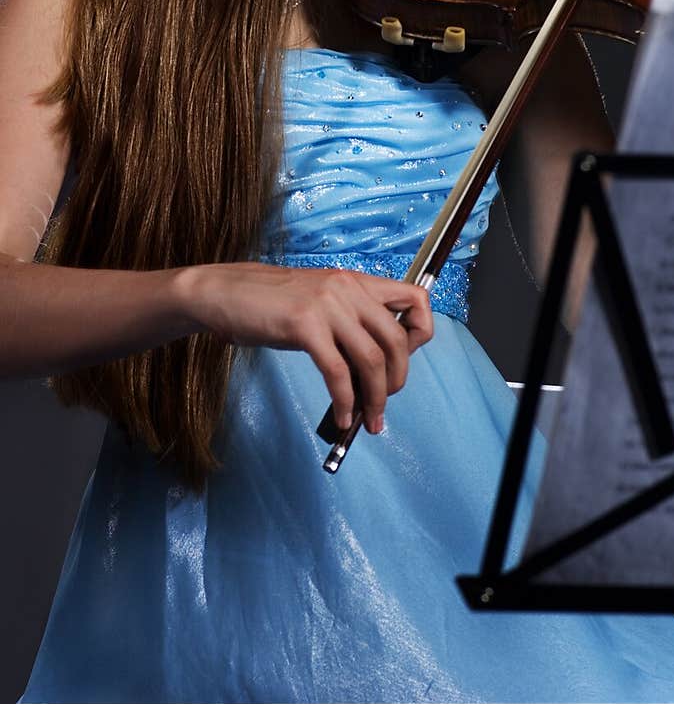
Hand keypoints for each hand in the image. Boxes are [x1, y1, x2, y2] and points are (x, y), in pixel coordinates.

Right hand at [172, 262, 432, 433]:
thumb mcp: (321, 302)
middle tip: (384, 404)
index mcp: (357, 282)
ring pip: (371, 359)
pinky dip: (346, 401)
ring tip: (369, 421)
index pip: (416, 299)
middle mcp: (348, 288)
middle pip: (396, 340)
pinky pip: (338, 372)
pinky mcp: (304, 325)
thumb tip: (378, 365)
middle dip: (397, 380)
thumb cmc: (271, 304)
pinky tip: (342, 416)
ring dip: (375, 398)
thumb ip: (352, 321)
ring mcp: (327, 305)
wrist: (224, 293)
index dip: (420, 334)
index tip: (404, 362)